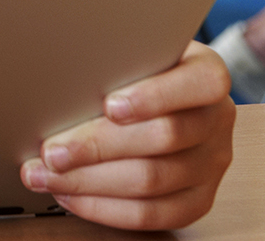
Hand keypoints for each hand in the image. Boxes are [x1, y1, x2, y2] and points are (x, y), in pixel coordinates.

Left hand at [18, 41, 235, 231]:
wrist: (163, 96)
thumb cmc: (140, 68)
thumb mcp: (136, 50)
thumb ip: (117, 62)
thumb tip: (64, 84)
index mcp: (208, 75)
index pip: (198, 84)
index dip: (155, 96)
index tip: (109, 105)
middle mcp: (217, 120)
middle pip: (163, 138)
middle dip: (97, 146)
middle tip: (51, 151)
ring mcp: (211, 164)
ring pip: (151, 181)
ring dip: (89, 181)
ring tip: (47, 175)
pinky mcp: (198, 199)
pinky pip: (152, 214)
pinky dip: (104, 207)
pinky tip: (70, 194)